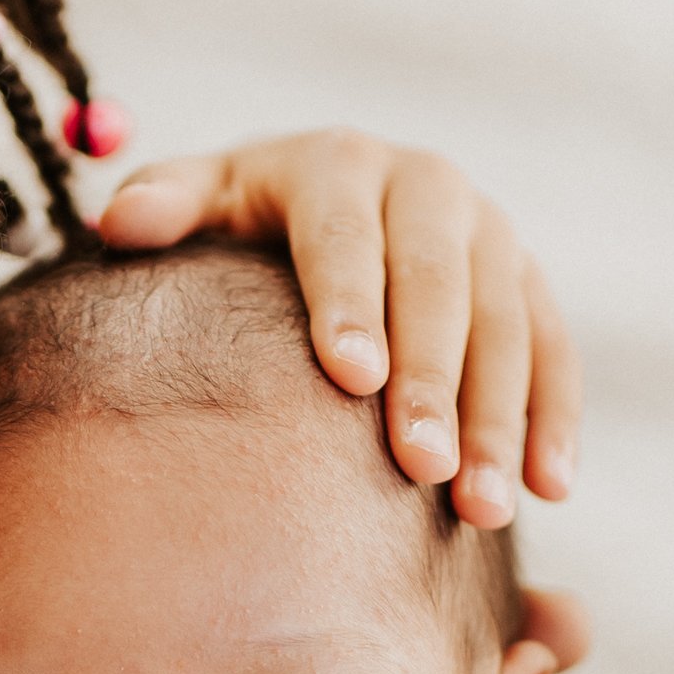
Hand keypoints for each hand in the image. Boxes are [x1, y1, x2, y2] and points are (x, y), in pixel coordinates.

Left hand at [96, 129, 578, 526]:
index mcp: (339, 163)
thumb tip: (117, 221)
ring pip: (507, 326)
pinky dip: (555, 419)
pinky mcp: (529, 282)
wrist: (332, 203)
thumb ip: (165, 204)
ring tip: (481, 510)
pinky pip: (554, 350)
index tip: (351, 380)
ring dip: (501, 419)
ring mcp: (490, 233)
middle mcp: (427, 184)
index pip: (346, 235)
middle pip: (438, 285)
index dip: (352, 304)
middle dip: (434, 380)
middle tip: (421, 468)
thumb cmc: (247, 223)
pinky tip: (550, 490)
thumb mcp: (204, 199)